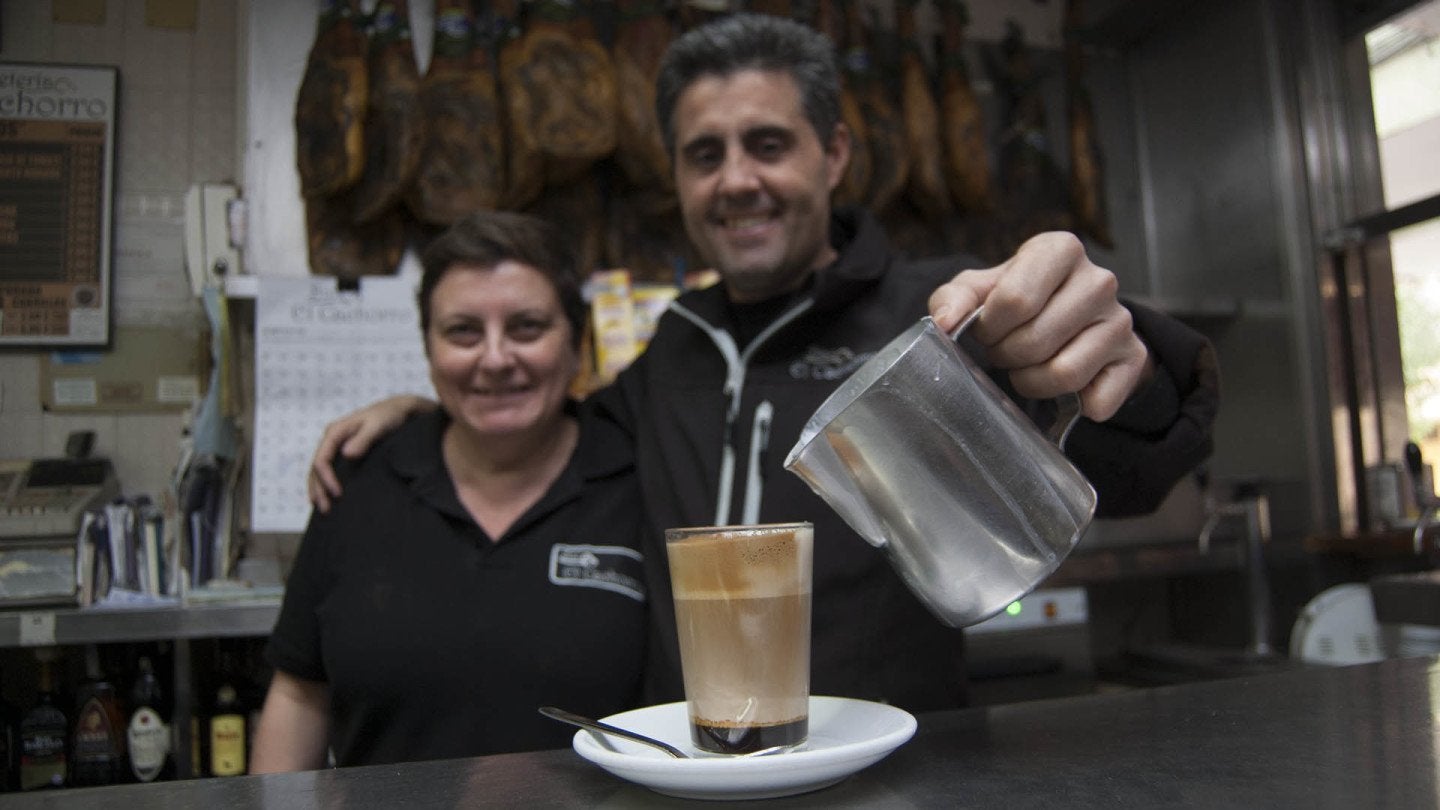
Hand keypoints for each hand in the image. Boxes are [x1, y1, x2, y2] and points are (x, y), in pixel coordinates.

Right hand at [307, 395, 436, 511]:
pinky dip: (325, 484)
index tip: (337, 494)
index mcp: (335, 432)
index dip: (326, 479)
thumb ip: (364, 439)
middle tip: (326, 510)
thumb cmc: (388, 416)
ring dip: (319, 489)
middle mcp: (332, 439)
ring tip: (324, 509)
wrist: (398, 411)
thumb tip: (347, 454)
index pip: (322, 459)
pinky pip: (329, 470)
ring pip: (319, 471)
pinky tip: (328, 497)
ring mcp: (336, 446)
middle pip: (316, 468)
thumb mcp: (378, 426)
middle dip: (319, 489)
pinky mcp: (343, 453)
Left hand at [928, 231, 1154, 421]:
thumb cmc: (1016, 299)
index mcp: (1059, 249)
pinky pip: (1096, 400)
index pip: (1015, 301)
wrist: (1068, 319)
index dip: (990, 328)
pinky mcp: (1133, 356)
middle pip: (1035, 342)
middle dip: (1007, 356)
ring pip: (1064, 374)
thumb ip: (954, 298)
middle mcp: (1099, 279)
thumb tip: (944, 323)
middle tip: (1005, 350)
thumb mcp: (979, 290)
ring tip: (1027, 366)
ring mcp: (1121, 319)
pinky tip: (1062, 384)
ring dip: (1032, 382)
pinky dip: (1070, 402)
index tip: (987, 329)